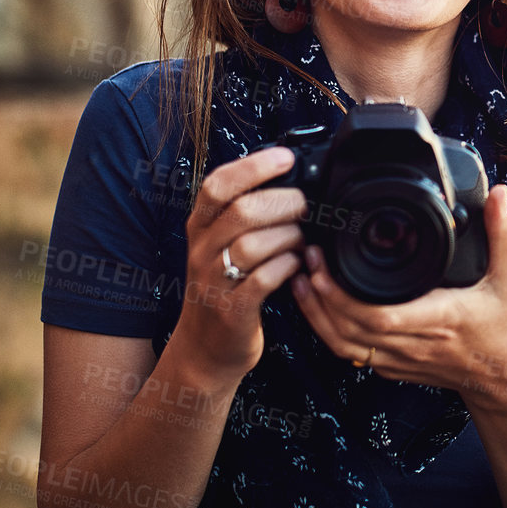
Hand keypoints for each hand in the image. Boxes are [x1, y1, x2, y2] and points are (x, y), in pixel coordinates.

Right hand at [171, 146, 307, 383]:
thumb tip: (291, 179)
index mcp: (200, 226)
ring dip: (290, 237)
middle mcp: (202, 250)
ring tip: (302, 241)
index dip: (254, 166)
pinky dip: (288, 267)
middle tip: (306, 207)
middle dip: (285, 203)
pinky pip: (264, 279)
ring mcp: (214, 281)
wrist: (205, 349)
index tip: (286, 158)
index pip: (218, 184)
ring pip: (255, 244)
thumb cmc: (225, 286)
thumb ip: (244, 214)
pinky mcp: (232, 310)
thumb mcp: (222, 245)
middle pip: (243, 211)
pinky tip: (297, 266)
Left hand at [291, 183, 506, 412]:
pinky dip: (329, 330)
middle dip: (318, 296)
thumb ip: (501, 233)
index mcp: (438, 319)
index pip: (377, 316)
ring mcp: (400, 359)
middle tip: (306, 260)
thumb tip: (499, 194)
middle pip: (348, 329)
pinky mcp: (393, 367)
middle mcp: (414, 344)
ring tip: (301, 280)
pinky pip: (351, 352)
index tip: (324, 264)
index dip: (341, 295)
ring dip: (316, 315)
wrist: (505, 377)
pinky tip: (319, 306)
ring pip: (343, 345)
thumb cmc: (506, 328)